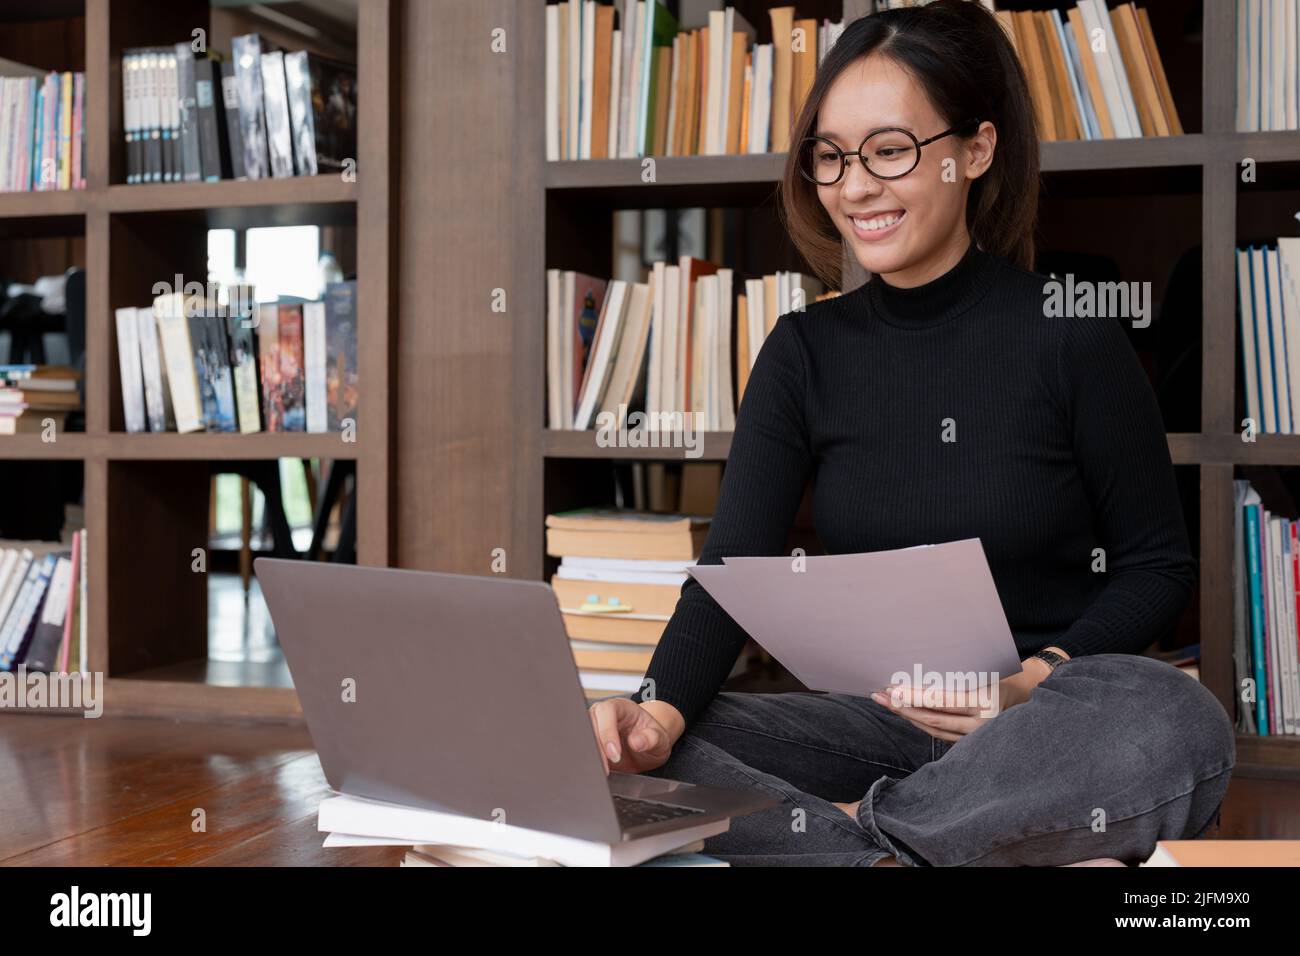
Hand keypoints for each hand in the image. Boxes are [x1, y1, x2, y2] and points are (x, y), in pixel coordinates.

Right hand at [588, 697, 679, 774]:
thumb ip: (651, 738)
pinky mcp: (589, 744)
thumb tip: (636, 742)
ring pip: (582, 737)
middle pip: (589, 723)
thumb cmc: (652, 738)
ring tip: (601, 772)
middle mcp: (603, 715)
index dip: (608, 732)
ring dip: (590, 755)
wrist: (647, 749)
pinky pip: (583, 750)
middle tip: (606, 768)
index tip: (615, 754)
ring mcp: (593, 728)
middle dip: (596, 747)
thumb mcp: (660, 738)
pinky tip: (596, 771)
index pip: (607, 711)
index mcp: (620, 707)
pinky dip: (588, 761)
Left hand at [871, 649, 1065, 742]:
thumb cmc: (1000, 675)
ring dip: (907, 716)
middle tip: (880, 696)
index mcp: (985, 701)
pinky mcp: (971, 742)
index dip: (914, 696)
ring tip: (885, 702)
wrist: (1027, 696)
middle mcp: (982, 723)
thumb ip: (957, 674)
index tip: (892, 689)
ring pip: (934, 729)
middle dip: (903, 708)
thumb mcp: (983, 669)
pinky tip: (904, 712)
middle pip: (933, 719)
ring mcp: (977, 736)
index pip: (941, 701)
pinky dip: (920, 723)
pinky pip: (940, 734)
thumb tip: (918, 668)